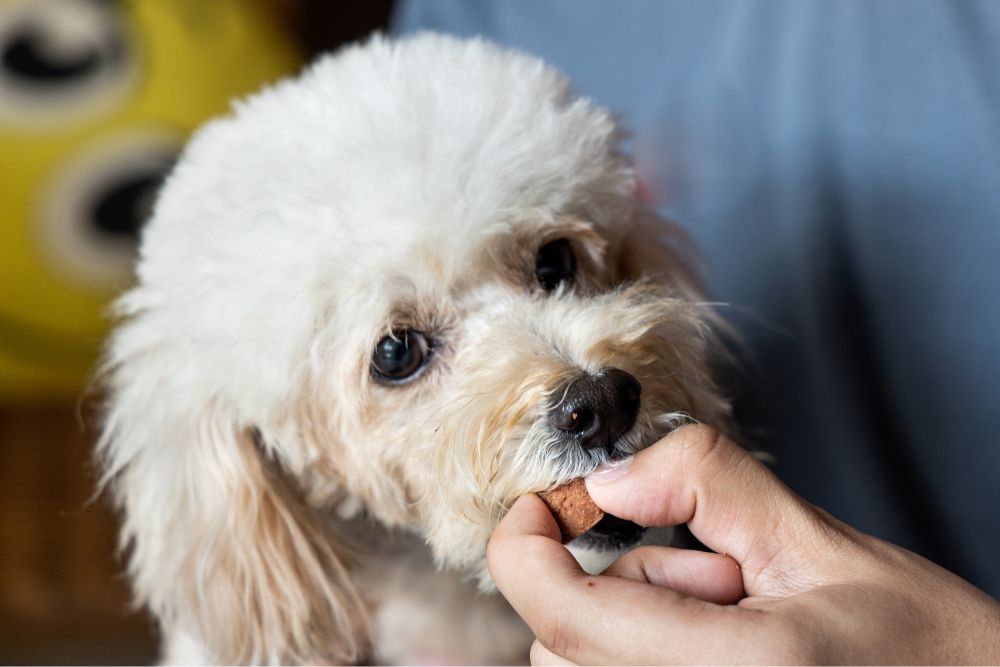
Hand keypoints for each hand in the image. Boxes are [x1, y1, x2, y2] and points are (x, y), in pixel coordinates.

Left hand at [488, 424, 999, 663]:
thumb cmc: (923, 650)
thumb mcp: (819, 542)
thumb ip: (707, 483)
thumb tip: (610, 476)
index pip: (562, 612)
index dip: (525, 546)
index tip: (543, 504)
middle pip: (560, 642)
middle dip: (616, 583)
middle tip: (715, 572)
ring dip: (634, 621)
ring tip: (734, 614)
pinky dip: (642, 649)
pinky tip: (718, 645)